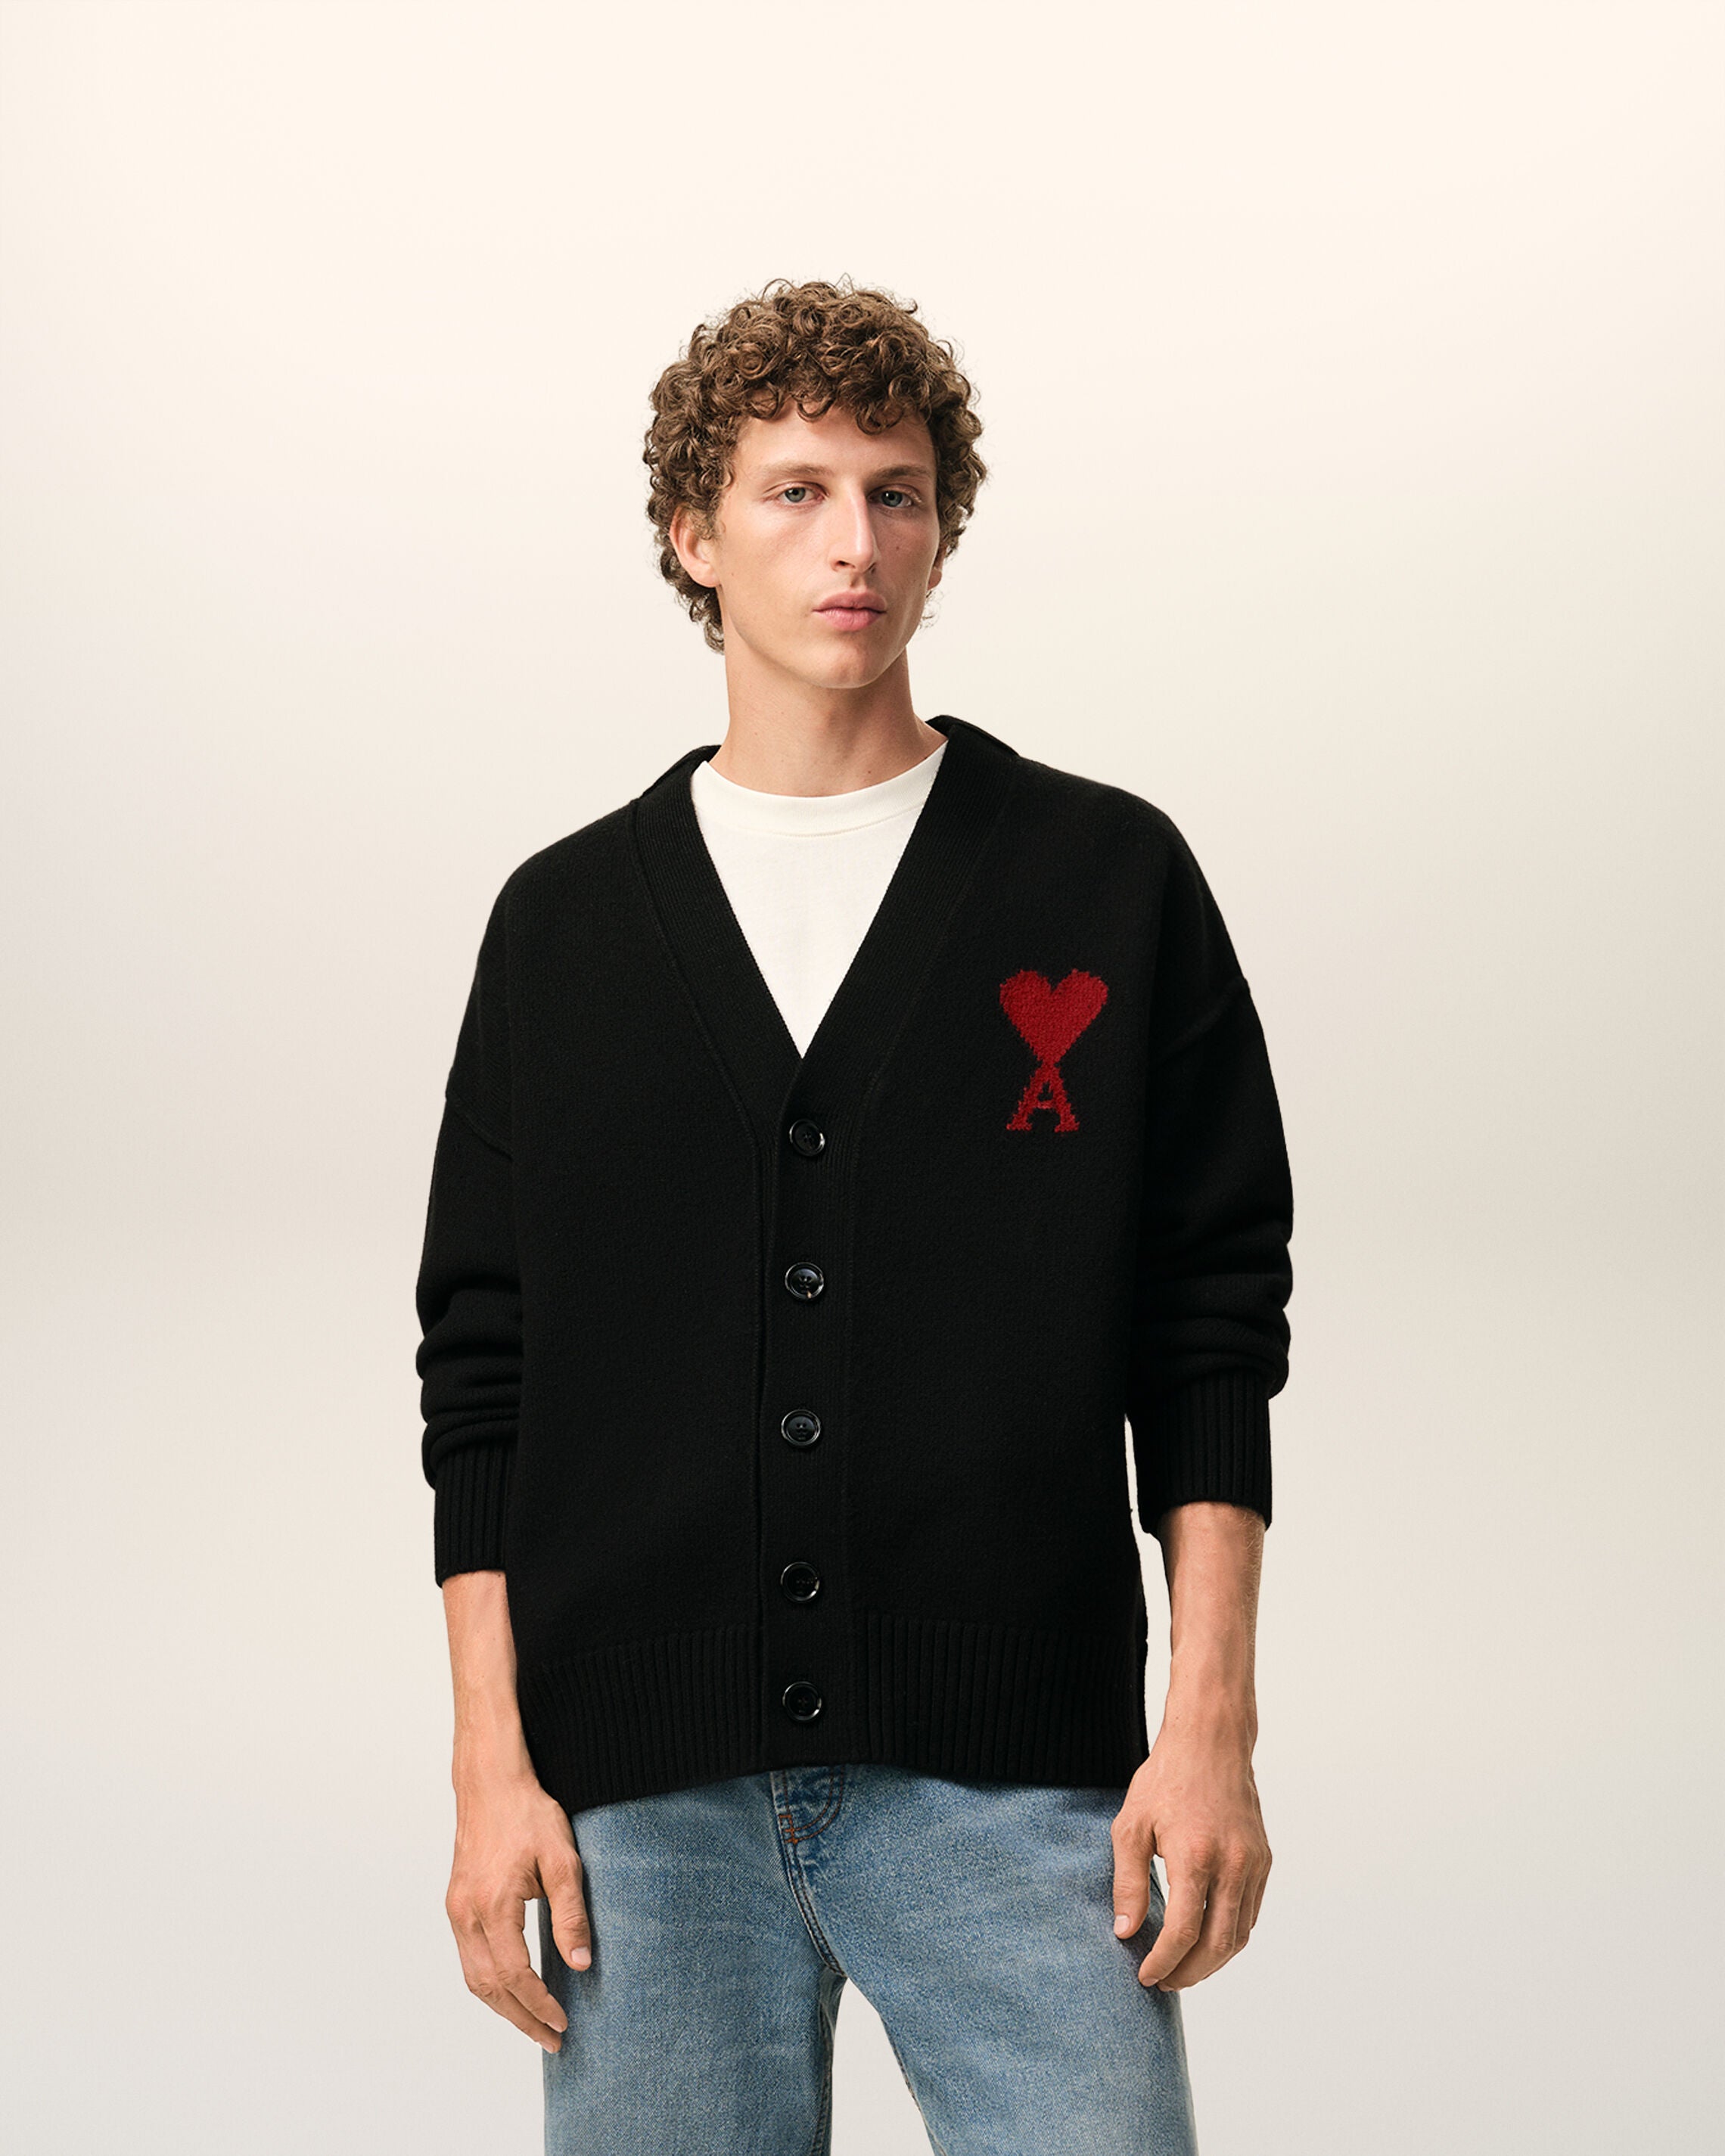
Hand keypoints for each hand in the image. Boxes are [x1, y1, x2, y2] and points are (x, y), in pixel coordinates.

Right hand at [446, 1765, 591, 2050]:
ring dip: (503, 2007)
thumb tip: (580, 1962)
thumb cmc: (528, 1814)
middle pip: (489, 1987)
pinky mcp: (456, 1904)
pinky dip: (490, 1983)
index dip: (539, 2004)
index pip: (515, 1975)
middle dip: (521, 2019)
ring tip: (533, 2024)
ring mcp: (456, 1910)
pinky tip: (512, 1989)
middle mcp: (466, 1914)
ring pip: (474, 1978)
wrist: (490, 1783)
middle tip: (551, 2039)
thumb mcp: (562, 1859)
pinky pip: (469, 1958)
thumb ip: (571, 1913)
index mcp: (493, 1905)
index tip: (563, 2023)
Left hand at [1110, 1726, 1269, 1990]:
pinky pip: (1251, 1914)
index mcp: (1195, 1856)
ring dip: (1212, 1962)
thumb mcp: (1131, 1826)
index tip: (1145, 1975)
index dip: (1163, 1962)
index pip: (1183, 1933)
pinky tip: (1206, 1939)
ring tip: (1183, 1969)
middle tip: (1163, 1981)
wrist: (1211, 1741)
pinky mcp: (1264, 1860)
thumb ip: (1129, 1883)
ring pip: (1240, 1935)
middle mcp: (1232, 1865)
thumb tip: (1125, 1932)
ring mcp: (1254, 1864)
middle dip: (1189, 1973)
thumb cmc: (1165, 1779)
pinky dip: (1230, 1936)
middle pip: (1217, 1945)